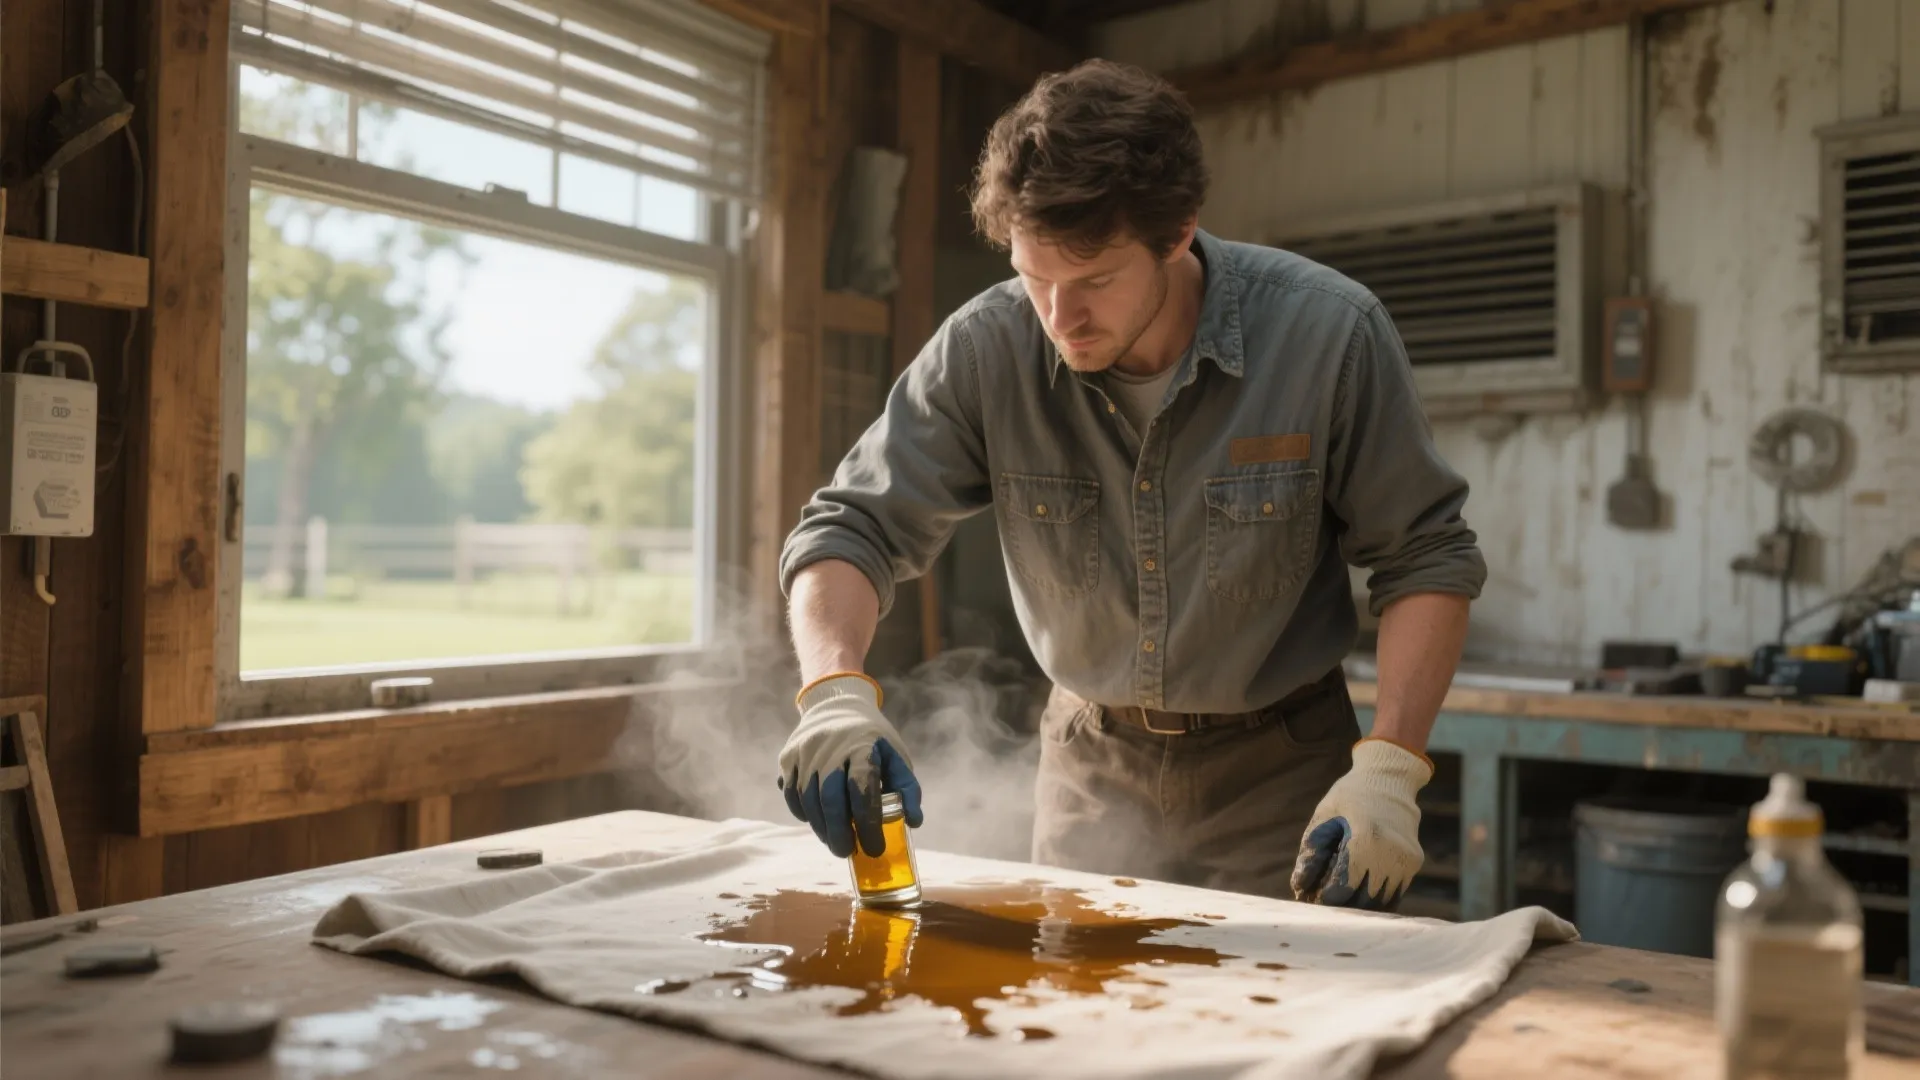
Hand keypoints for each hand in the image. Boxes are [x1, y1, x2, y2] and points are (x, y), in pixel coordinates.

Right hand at [777, 674, 922, 858]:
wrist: (835, 705)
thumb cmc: (872, 739)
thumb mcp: (895, 756)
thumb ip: (907, 788)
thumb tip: (914, 822)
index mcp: (862, 746)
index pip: (863, 790)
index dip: (869, 823)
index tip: (875, 848)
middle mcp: (830, 748)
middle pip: (830, 798)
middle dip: (839, 832)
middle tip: (848, 853)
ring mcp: (805, 752)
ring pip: (807, 799)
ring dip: (821, 827)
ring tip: (835, 843)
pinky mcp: (787, 757)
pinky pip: (791, 794)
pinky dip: (803, 813)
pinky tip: (818, 822)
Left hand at [1289, 738, 1430, 909]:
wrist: (1390, 779)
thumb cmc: (1350, 796)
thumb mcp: (1324, 816)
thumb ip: (1311, 853)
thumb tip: (1299, 888)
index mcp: (1366, 840)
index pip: (1344, 887)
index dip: (1326, 899)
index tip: (1312, 900)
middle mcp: (1391, 853)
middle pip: (1363, 899)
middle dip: (1341, 906)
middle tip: (1323, 904)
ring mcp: (1406, 860)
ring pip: (1381, 901)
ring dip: (1360, 906)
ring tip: (1340, 900)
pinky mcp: (1414, 862)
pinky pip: (1395, 892)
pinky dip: (1377, 898)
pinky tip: (1359, 893)